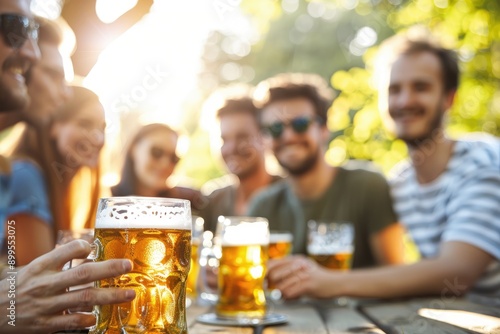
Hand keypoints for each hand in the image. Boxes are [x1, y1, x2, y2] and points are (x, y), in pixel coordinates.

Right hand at [0, 239, 135, 332]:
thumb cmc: (18, 288)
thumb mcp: (34, 268)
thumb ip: (58, 260)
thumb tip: (88, 250)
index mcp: (41, 267)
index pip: (67, 250)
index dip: (84, 246)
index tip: (96, 246)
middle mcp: (45, 284)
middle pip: (83, 274)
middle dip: (109, 269)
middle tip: (128, 266)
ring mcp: (46, 305)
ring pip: (84, 298)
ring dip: (109, 296)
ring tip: (129, 294)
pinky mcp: (45, 325)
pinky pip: (71, 322)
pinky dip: (86, 319)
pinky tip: (98, 316)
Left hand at [267, 255, 336, 298]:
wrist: (336, 282)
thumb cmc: (318, 277)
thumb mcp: (303, 268)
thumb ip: (289, 269)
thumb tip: (271, 275)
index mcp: (295, 259)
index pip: (272, 263)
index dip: (265, 272)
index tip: (262, 280)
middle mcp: (297, 264)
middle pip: (274, 274)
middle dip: (270, 284)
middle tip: (272, 289)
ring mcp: (303, 273)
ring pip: (281, 285)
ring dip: (281, 293)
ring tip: (287, 293)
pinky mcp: (308, 284)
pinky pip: (290, 292)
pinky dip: (289, 297)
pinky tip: (294, 296)